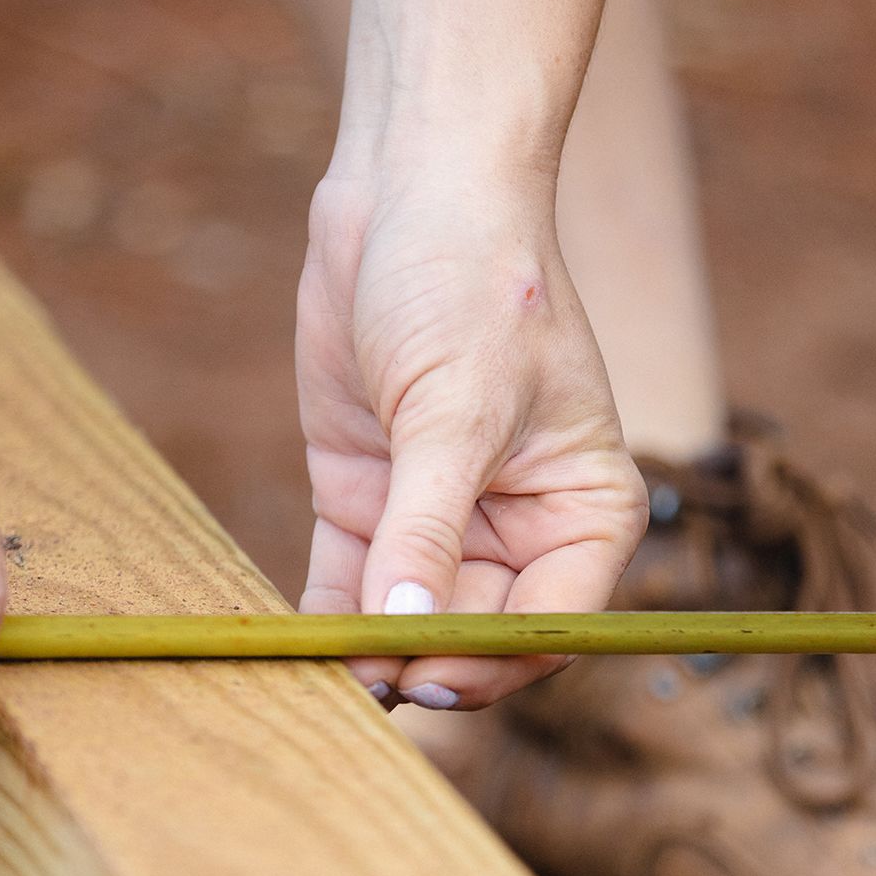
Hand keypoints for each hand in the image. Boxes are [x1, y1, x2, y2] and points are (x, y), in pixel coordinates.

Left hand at [295, 173, 646, 709]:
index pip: (551, 623)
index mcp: (585, 512)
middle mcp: (521, 529)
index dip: (492, 662)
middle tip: (356, 685)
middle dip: (420, 662)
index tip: (426, 680)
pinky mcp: (371, 499)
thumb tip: (406, 634)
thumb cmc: (471, 283)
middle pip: (474, 634)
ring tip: (315, 680)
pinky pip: (349, 583)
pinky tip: (290, 647)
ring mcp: (441, 518)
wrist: (411, 190)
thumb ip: (427, 528)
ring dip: (365, 652)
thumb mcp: (453, 411)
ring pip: (407, 619)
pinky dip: (324, 617)